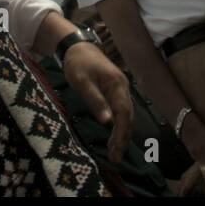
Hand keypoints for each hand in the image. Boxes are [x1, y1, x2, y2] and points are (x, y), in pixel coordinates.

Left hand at [61, 42, 132, 162]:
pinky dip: (117, 127)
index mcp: (117, 85)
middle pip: (127, 117)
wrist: (77, 47)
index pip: (124, 112)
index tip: (118, 148)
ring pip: (125, 116)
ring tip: (114, 154)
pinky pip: (120, 112)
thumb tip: (107, 122)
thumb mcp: (82, 81)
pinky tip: (113, 139)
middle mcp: (122, 88)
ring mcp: (120, 91)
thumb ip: (95, 100)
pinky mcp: (114, 93)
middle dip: (123, 138)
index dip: (122, 131)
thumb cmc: (78, 63)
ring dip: (121, 135)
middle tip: (115, 158)